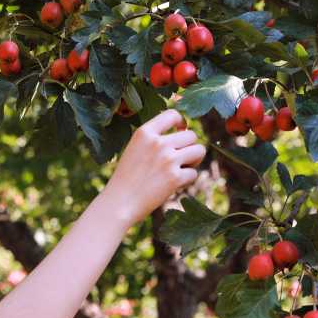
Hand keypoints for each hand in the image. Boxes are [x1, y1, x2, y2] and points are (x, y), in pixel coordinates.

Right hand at [98, 108, 203, 228]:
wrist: (119, 203)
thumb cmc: (126, 178)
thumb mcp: (134, 149)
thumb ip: (153, 139)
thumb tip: (184, 133)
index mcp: (144, 133)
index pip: (173, 114)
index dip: (182, 122)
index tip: (181, 132)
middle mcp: (157, 143)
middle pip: (191, 135)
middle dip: (189, 147)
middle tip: (180, 159)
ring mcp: (167, 160)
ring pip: (199, 150)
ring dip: (194, 160)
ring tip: (181, 169)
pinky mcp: (175, 178)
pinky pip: (194, 173)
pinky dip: (187, 180)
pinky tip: (174, 185)